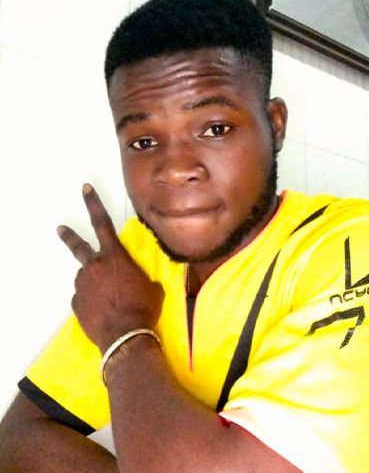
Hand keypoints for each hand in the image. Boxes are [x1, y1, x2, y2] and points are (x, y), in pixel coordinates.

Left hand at [57, 184, 163, 352]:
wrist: (126, 336)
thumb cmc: (143, 307)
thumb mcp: (152, 287)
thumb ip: (140, 278)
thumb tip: (138, 282)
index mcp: (114, 257)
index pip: (103, 223)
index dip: (94, 204)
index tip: (85, 189)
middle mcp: (94, 266)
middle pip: (78, 246)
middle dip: (69, 236)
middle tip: (60, 229)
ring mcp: (82, 285)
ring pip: (86, 278)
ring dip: (94, 283)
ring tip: (108, 299)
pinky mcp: (76, 303)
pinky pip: (84, 298)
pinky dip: (92, 301)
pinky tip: (103, 311)